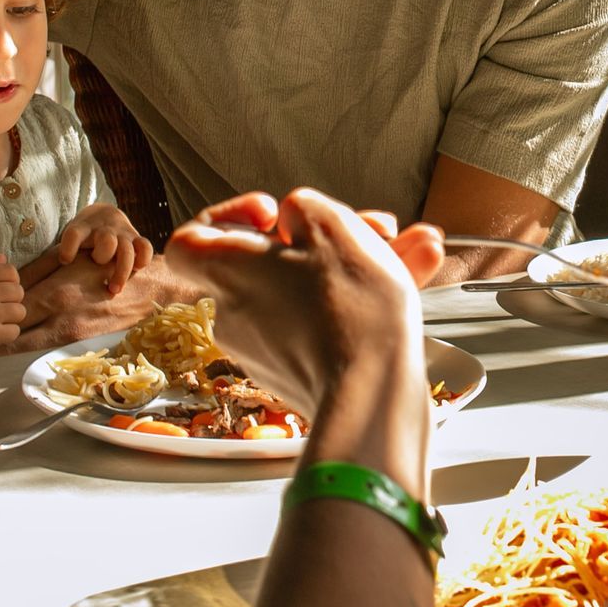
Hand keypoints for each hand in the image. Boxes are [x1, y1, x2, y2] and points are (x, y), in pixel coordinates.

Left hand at [9, 252, 159, 350]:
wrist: (143, 292)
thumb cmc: (105, 268)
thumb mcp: (70, 262)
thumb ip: (37, 270)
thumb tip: (6, 275)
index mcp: (55, 295)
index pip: (13, 313)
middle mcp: (60, 319)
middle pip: (15, 336)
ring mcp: (69, 335)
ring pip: (27, 346)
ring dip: (4, 347)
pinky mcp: (76, 343)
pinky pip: (43, 346)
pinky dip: (25, 347)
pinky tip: (9, 347)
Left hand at [56, 203, 152, 293]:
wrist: (105, 216)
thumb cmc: (82, 237)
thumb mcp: (66, 241)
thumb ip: (51, 259)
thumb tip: (28, 283)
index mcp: (82, 229)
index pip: (75, 233)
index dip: (69, 247)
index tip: (64, 261)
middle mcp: (104, 230)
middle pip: (106, 242)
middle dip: (102, 258)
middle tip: (95, 272)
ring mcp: (123, 235)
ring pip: (126, 250)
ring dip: (121, 271)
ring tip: (113, 290)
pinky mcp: (137, 240)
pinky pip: (145, 248)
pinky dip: (143, 259)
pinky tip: (136, 271)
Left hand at [164, 189, 444, 416]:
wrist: (373, 400)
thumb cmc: (348, 312)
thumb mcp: (330, 226)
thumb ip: (305, 207)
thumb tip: (297, 216)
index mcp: (228, 272)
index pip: (192, 241)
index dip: (230, 216)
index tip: (274, 212)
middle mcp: (237, 313)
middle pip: (272, 261)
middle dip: (327, 238)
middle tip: (370, 227)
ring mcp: (269, 349)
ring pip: (310, 288)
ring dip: (360, 263)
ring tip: (414, 245)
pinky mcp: (303, 373)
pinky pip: (328, 321)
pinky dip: (363, 300)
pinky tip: (414, 274)